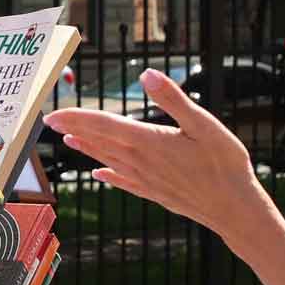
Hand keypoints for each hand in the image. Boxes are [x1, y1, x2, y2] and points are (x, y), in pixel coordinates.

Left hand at [43, 69, 262, 234]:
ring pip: (108, 161)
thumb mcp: (204, 124)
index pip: (104, 125)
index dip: (77, 117)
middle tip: (51, 122)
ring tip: (68, 140)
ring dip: (87, 149)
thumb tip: (147, 75)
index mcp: (149, 141)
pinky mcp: (154, 193)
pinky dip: (108, 175)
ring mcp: (146, 180)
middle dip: (75, 129)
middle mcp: (141, 162)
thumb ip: (173, 99)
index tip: (53, 114)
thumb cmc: (225, 163)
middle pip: (100, 142)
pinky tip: (99, 174)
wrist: (234, 208)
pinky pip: (124, 181)